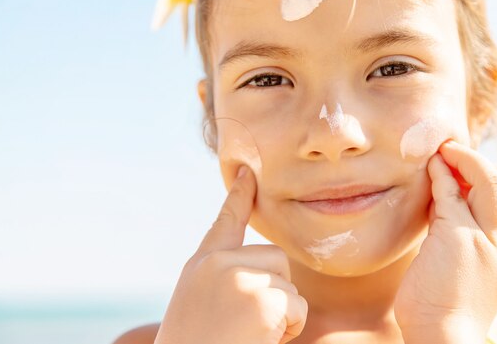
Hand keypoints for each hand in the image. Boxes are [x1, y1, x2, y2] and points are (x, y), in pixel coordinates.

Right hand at [154, 166, 307, 343]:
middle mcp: (217, 263)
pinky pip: (297, 308)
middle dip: (274, 292)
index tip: (249, 170)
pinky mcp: (261, 298)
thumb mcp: (199, 305)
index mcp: (200, 267)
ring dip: (280, 314)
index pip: (225, 220)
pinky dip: (287, 330)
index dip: (239, 193)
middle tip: (245, 326)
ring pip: (288, 284)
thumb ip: (223, 279)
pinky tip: (258, 341)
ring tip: (247, 335)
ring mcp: (238, 277)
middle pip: (276, 258)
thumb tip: (263, 271)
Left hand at [394, 141, 496, 343]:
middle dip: (481, 160)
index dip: (496, 174)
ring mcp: (484, 237)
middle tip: (454, 151)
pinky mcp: (455, 236)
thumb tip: (449, 198)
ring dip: (461, 159)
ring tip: (441, 151)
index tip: (468, 169)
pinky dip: (440, 175)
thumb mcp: (471, 266)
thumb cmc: (448, 305)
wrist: (442, 336)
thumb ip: (466, 233)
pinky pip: (449, 194)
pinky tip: (430, 168)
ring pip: (485, 179)